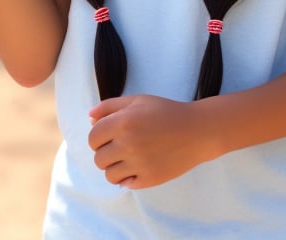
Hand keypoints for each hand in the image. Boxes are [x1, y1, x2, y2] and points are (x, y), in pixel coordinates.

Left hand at [88, 94, 211, 188]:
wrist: (196, 131)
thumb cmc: (165, 112)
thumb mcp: (138, 100)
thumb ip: (110, 106)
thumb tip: (89, 117)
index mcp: (123, 122)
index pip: (92, 138)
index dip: (98, 136)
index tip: (109, 134)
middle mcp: (128, 144)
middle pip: (98, 158)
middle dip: (105, 152)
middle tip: (120, 145)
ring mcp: (138, 164)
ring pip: (109, 175)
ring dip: (114, 167)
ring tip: (127, 157)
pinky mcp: (149, 179)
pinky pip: (124, 184)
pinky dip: (127, 177)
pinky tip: (137, 166)